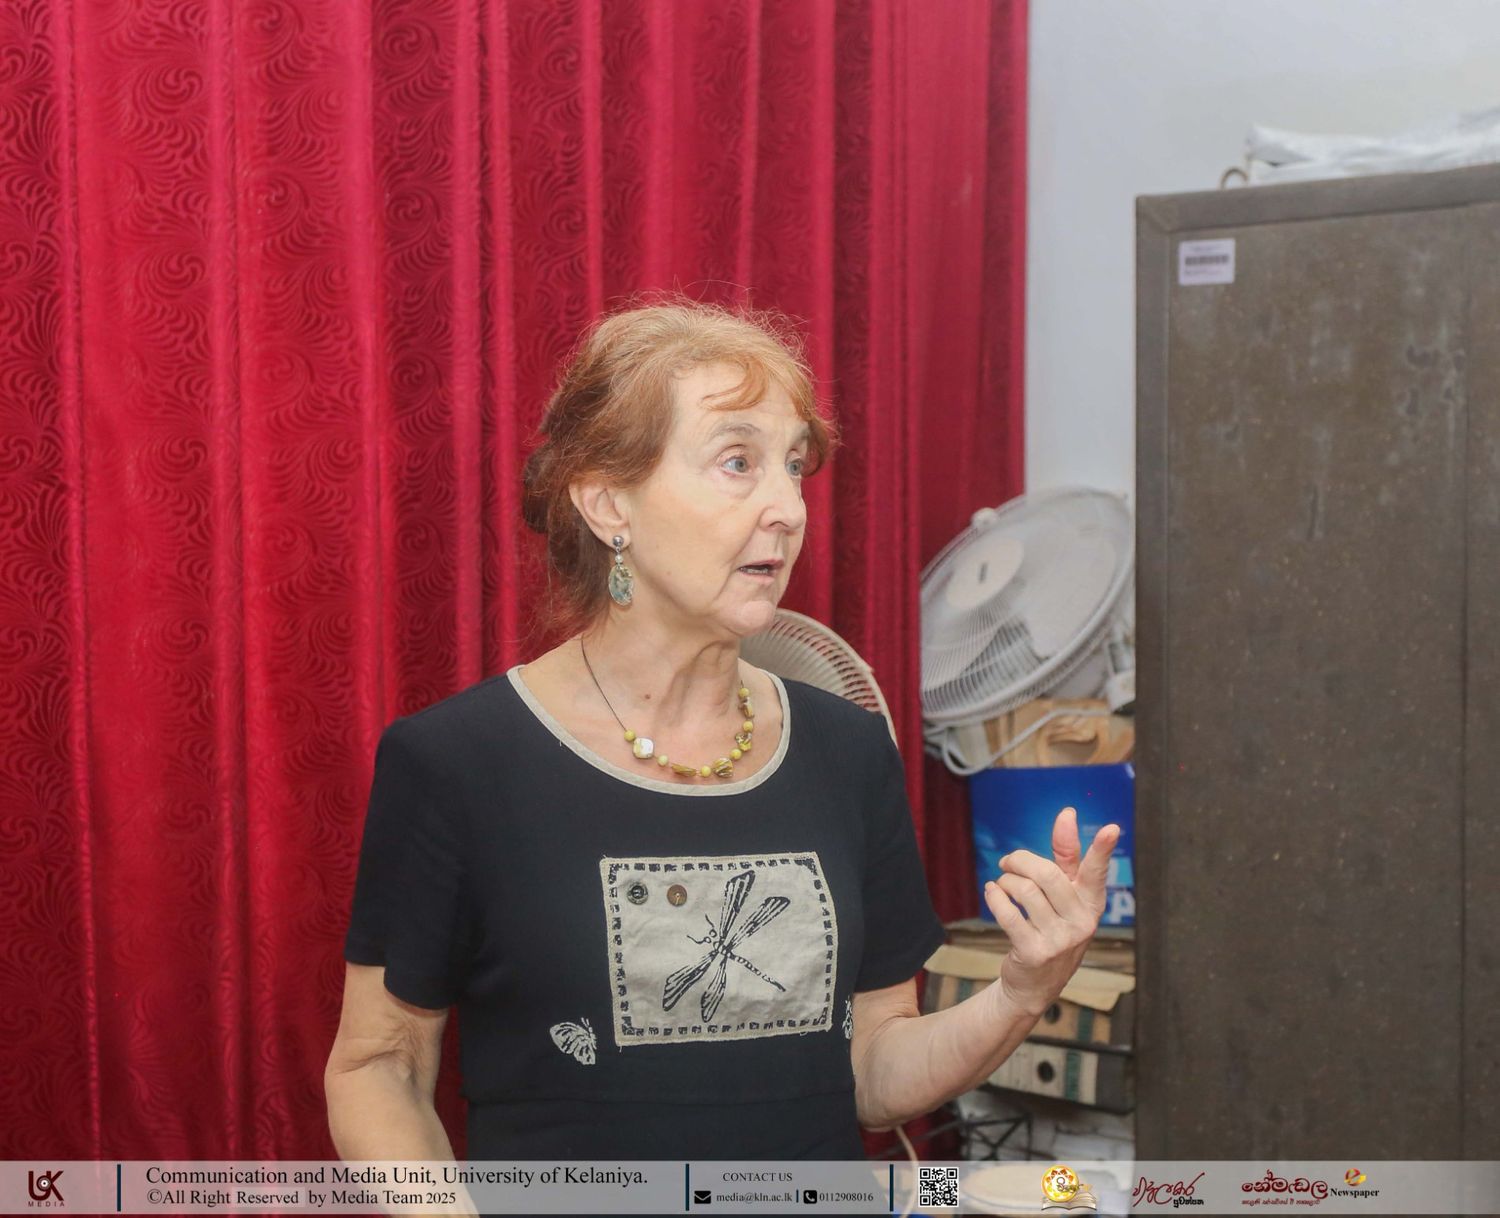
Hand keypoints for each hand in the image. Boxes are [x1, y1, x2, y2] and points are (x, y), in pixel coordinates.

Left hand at [982, 806, 1118, 1017]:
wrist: (1034, 984)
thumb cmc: (1050, 928)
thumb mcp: (1063, 896)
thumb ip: (1066, 857)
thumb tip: (1068, 813)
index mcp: (1091, 904)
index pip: (1097, 872)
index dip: (1102, 849)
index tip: (1111, 828)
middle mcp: (1082, 922)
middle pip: (1046, 873)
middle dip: (1019, 860)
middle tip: (1008, 862)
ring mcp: (1060, 940)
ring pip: (1024, 890)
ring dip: (1005, 880)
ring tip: (1002, 883)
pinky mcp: (1035, 952)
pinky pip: (1008, 912)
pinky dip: (994, 896)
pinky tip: (992, 893)